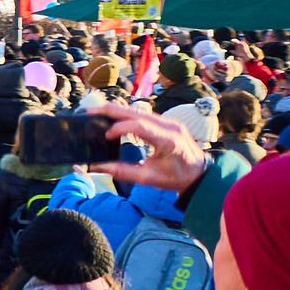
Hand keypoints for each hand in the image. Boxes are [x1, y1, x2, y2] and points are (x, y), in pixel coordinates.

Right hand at [88, 100, 204, 193]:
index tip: (105, 136)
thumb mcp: (149, 178)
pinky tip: (114, 118)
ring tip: (98, 113)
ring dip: (118, 111)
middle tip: (91, 112)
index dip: (119, 128)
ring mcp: (169, 122)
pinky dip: (127, 115)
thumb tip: (97, 166)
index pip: (139, 125)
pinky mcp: (167, 122)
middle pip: (137, 112)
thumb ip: (123, 171)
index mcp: (168, 140)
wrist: (199, 173)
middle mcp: (170, 126)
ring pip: (139, 110)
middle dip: (112, 111)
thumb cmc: (176, 178)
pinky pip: (144, 115)